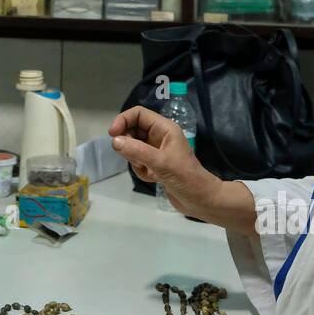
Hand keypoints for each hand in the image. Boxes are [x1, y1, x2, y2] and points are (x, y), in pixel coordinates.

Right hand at [109, 105, 220, 219]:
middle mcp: (160, 136)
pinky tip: (153, 179)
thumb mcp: (161, 163)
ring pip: (133, 148)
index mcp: (164, 128)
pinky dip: (140, 170)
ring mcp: (157, 151)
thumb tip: (115, 141)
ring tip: (149, 171)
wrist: (201, 200)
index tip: (112, 135)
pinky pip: (138, 162)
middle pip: (133, 130)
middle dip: (129, 145)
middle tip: (136, 160)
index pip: (138, 114)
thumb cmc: (186, 178)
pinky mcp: (155, 165)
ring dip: (135, 160)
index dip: (123, 120)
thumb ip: (137, 151)